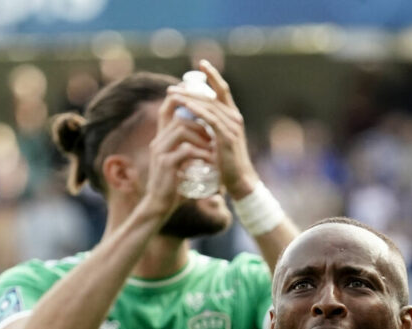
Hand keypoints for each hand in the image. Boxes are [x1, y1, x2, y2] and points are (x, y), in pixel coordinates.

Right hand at [138, 97, 216, 220]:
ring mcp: (160, 152)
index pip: (165, 111)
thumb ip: (190, 153)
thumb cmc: (173, 187)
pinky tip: (209, 160)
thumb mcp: (181, 165)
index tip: (198, 101)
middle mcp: (158, 142)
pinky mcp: (166, 164)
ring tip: (212, 147)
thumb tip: (208, 146)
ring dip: (201, 136)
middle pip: (178, 119)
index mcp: (161, 139)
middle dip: (199, 123)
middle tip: (213, 134)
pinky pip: (186, 149)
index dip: (179, 100)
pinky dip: (201, 153)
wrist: (159, 206)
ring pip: (182, 130)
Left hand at [165, 60, 256, 197]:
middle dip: (191, 89)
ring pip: (208, 105)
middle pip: (212, 96)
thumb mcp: (216, 143)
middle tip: (172, 87)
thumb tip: (192, 120)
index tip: (201, 63)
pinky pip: (210, 119)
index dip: (213, 76)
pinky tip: (185, 105)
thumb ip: (208, 129)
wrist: (240, 182)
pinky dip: (197, 110)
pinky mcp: (227, 136)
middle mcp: (235, 118)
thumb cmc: (226, 165)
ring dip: (189, 98)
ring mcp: (233, 126)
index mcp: (233, 117)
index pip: (223, 91)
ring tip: (172, 95)